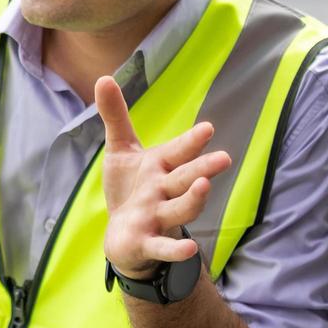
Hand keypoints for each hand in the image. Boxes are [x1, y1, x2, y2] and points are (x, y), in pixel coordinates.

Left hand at [94, 75, 230, 279]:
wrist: (125, 235)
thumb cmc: (130, 188)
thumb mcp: (121, 150)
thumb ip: (116, 116)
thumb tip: (104, 77)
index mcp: (161, 166)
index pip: (178, 151)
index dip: (191, 142)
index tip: (207, 128)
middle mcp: (165, 190)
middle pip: (185, 178)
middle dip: (203, 168)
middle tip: (223, 158)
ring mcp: (159, 217)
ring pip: (181, 209)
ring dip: (194, 200)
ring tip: (205, 186)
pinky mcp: (148, 242)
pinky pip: (163, 246)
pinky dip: (174, 249)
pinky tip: (190, 250)